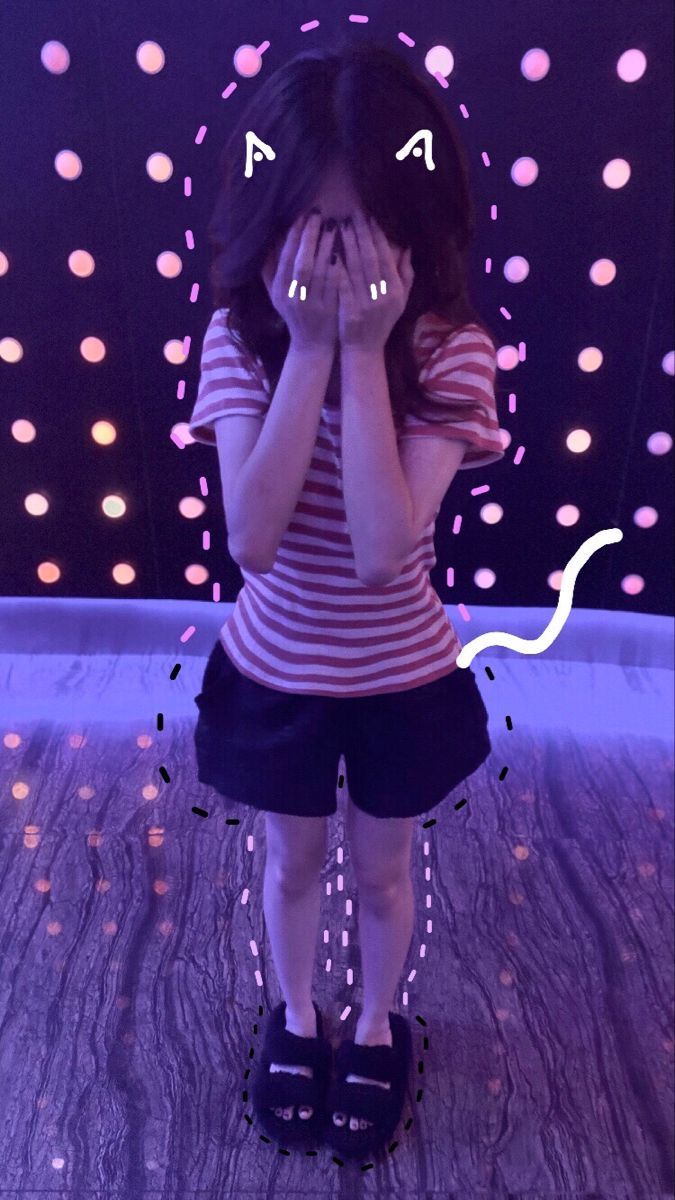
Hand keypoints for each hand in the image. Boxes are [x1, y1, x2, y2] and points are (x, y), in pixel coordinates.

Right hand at [261, 211, 339, 351]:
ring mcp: (313, 305)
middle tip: (319, 215)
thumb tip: (270, 238)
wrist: (311, 345)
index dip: (293, 236)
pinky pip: (334, 285)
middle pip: (302, 263)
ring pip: (320, 272)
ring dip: (327, 247)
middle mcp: (294, 298)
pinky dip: (338, 267)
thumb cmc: (294, 313)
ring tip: (334, 226)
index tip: (301, 216)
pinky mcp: (329, 310)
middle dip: (310, 237)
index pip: (286, 258)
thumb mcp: (276, 294)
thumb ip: (271, 269)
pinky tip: (343, 251)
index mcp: (279, 290)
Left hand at [333, 210, 413, 350]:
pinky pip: (343, 285)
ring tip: (340, 226)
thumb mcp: (401, 300)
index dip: (377, 236)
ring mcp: (365, 304)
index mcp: (396, 290)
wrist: (364, 350)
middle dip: (361, 234)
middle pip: (370, 258)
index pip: (386, 257)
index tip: (369, 217)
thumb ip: (406, 274)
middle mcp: (382, 296)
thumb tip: (407, 247)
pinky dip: (338, 268)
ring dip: (347, 245)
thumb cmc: (382, 322)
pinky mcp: (349, 311)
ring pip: (356, 269)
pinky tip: (330, 252)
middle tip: (352, 214)